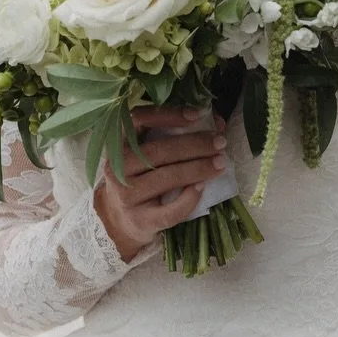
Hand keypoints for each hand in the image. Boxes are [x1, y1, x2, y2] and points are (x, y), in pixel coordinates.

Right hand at [93, 105, 228, 262]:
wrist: (120, 221)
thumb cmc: (140, 179)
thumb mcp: (147, 155)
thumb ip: (176, 135)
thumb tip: (217, 123)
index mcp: (118, 144)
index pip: (139, 120)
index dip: (168, 115)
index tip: (196, 115)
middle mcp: (117, 168)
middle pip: (158, 151)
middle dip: (194, 145)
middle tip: (219, 142)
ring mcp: (126, 197)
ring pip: (166, 178)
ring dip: (198, 168)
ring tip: (220, 163)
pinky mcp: (140, 221)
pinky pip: (170, 210)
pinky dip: (190, 198)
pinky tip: (203, 187)